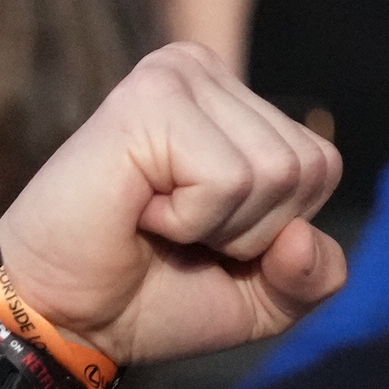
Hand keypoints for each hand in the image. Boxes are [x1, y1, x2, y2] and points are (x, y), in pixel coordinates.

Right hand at [0, 42, 347, 369]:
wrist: (65, 319)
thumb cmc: (152, 296)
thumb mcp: (265, 296)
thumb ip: (316, 272)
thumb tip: (303, 237)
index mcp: (232, 99)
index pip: (322, 167)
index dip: (278, 231)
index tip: (204, 235)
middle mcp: (204, 69)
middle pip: (306, 168)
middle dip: (252, 231)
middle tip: (175, 232)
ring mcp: (176, 76)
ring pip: (274, 173)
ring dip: (219, 227)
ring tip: (154, 219)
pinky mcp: (148, 99)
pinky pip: (228, 179)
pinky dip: (190, 220)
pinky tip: (139, 210)